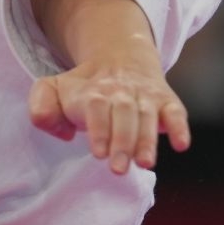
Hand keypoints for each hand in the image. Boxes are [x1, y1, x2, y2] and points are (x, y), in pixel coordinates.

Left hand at [27, 47, 190, 174]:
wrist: (120, 57)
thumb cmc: (85, 88)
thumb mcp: (55, 88)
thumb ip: (42, 104)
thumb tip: (60, 130)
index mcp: (93, 92)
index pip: (96, 108)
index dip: (99, 130)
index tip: (99, 153)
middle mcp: (121, 92)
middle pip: (124, 113)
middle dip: (122, 141)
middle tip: (118, 168)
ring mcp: (145, 96)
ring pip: (148, 115)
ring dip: (147, 140)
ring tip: (145, 163)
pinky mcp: (166, 101)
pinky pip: (176, 111)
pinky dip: (180, 126)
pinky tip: (181, 144)